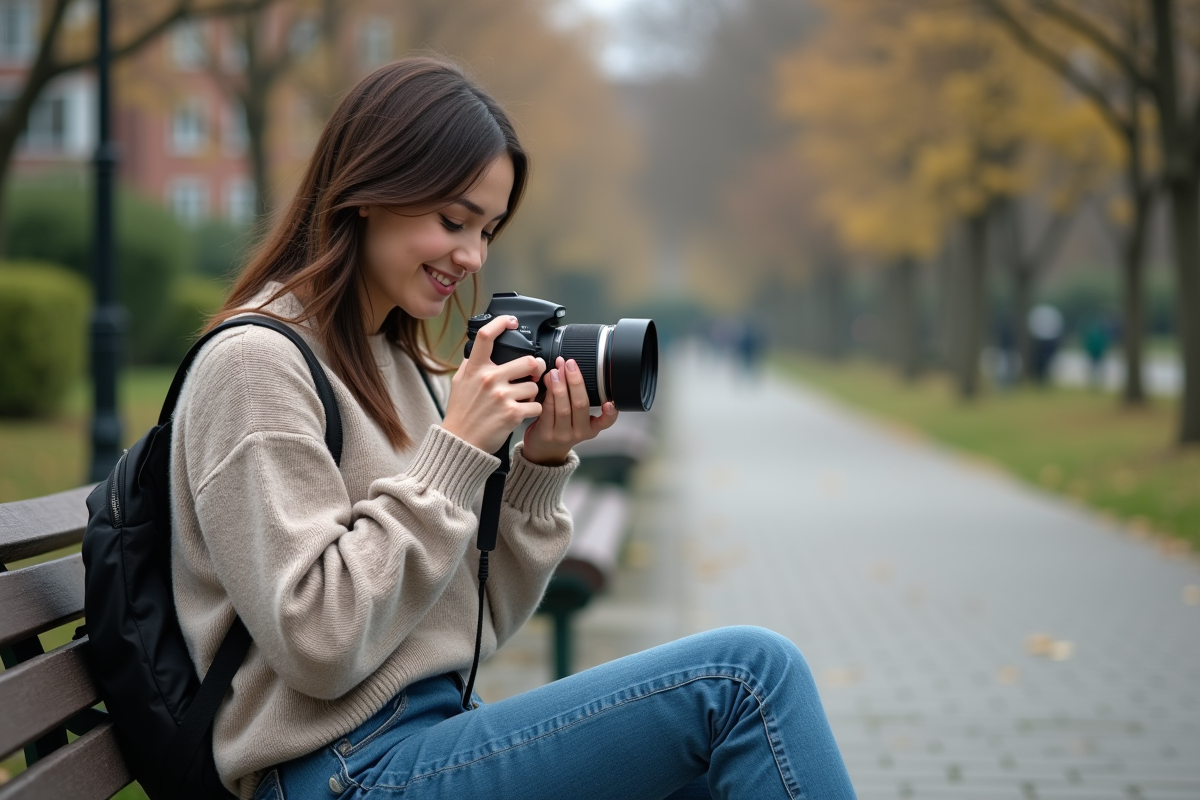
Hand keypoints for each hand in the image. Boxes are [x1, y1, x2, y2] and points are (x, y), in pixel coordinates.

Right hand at [441, 315, 545, 454]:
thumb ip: (471, 365)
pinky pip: (536, 405)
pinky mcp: (512, 413)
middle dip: (537, 367)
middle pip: (528, 361)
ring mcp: (501, 396)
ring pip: (535, 385)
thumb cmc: (461, 413)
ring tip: (523, 398)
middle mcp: (489, 379)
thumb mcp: (459, 383)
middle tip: (536, 372)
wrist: (461, 442)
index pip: (486, 336)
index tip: (511, 322)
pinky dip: (534, 409)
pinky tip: (523, 412)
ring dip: (533, 392)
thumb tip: (479, 348)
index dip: (501, 323)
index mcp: (475, 368)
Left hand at [521, 356, 617, 465]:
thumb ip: (577, 399)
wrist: (543, 451)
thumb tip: (568, 369)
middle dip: (576, 382)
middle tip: (570, 364)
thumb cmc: (561, 429)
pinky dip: (548, 393)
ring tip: (556, 370)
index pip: (605, 422)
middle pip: (580, 405)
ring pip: (563, 407)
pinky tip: (547, 381)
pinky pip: (548, 410)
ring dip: (559, 385)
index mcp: (591, 429)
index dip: (610, 413)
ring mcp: (562, 434)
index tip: (610, 403)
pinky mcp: (546, 433)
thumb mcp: (577, 420)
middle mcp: (579, 433)